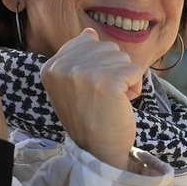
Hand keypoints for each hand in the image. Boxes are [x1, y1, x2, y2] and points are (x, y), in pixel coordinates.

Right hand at [40, 28, 143, 167]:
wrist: (98, 152)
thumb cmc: (89, 118)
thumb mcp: (72, 86)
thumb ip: (78, 59)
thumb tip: (90, 33)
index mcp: (51, 67)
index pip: (87, 42)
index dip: (98, 65)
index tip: (90, 89)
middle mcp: (64, 67)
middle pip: (107, 47)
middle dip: (113, 70)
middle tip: (103, 97)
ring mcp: (84, 73)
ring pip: (123, 58)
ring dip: (125, 79)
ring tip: (112, 101)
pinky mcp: (107, 82)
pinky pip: (135, 71)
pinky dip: (135, 88)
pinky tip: (122, 104)